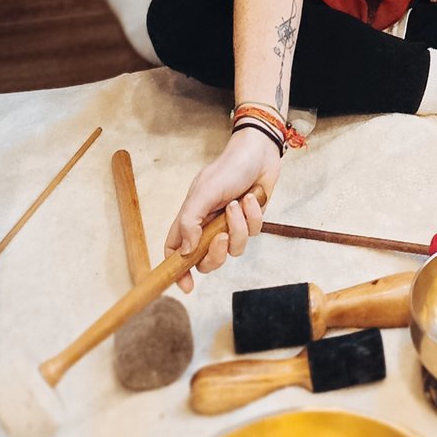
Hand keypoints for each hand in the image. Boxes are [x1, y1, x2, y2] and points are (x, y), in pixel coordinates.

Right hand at [164, 125, 282, 292]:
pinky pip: (253, 232)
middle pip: (207, 259)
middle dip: (216, 253)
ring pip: (233, 248)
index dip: (178, 270)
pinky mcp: (251, 220)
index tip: (185, 285)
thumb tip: (185, 252)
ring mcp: (231, 223)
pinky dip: (253, 216)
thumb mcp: (204, 191)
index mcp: (191, 217)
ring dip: (238, 227)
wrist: (259, 151)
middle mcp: (209, 224)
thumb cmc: (228, 167)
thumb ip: (190, 221)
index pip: (176, 249)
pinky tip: (251, 198)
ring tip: (238, 203)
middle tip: (222, 236)